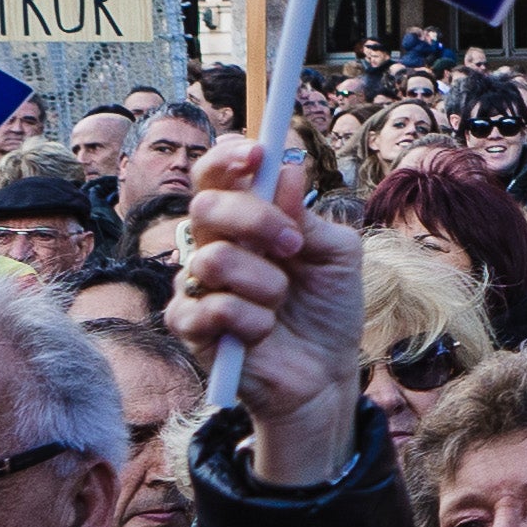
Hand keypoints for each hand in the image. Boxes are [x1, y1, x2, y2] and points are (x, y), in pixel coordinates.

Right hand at [170, 132, 362, 486]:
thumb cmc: (327, 308)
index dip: (228, 157)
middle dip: (256, 220)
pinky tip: (264, 332)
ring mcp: (196, 284)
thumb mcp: (337, 256)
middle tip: (293, 246)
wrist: (325, 373)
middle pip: (206, 206)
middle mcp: (212, 244)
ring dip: (265, 283)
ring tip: (281, 304)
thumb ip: (310, 218)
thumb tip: (285, 170)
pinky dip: (252, 320)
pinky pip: (213, 308)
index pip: (215, 175)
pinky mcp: (188, 326)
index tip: (258, 152)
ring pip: (213, 259)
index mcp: (243, 220)